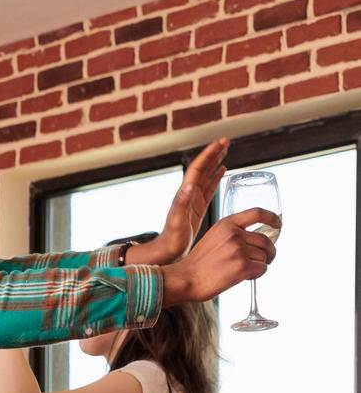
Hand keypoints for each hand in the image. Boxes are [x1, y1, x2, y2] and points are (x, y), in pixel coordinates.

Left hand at [132, 138, 229, 265]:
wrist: (168, 252)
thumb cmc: (171, 239)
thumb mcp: (177, 222)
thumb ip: (181, 204)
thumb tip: (189, 186)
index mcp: (185, 194)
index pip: (198, 168)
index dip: (208, 155)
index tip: (220, 143)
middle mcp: (188, 193)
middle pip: (202, 168)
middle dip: (213, 153)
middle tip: (226, 141)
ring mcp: (193, 200)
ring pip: (206, 175)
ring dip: (215, 162)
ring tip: (225, 150)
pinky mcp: (197, 208)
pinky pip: (208, 188)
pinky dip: (215, 177)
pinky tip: (222, 171)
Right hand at [162, 208, 279, 305]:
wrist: (185, 279)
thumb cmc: (197, 263)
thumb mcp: (213, 237)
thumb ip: (231, 233)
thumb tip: (252, 240)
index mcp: (227, 223)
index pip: (257, 213)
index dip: (272, 218)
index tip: (278, 224)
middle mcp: (234, 234)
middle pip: (265, 240)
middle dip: (269, 252)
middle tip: (266, 259)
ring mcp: (239, 250)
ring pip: (264, 257)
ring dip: (260, 265)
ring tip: (247, 271)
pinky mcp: (242, 267)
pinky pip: (262, 269)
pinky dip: (258, 274)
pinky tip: (246, 276)